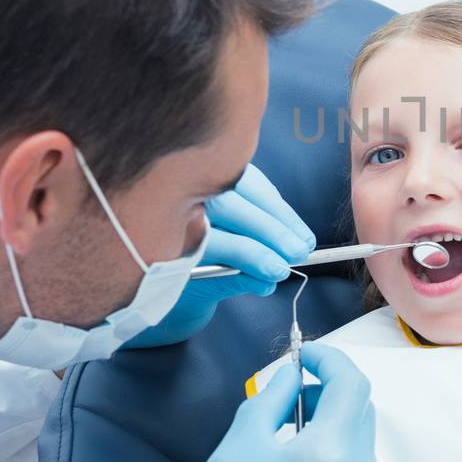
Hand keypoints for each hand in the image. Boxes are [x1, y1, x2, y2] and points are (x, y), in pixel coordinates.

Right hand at [127, 164, 316, 347]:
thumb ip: (261, 225)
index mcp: (198, 177)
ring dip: (259, 255)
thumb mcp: (231, 225)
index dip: (279, 211)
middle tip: (300, 251)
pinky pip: (208, 268)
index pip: (245, 184)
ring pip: (220, 237)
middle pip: (231, 206)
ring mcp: (169, 229)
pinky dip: (242, 277)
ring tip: (282, 270)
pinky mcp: (165, 265)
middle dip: (273, 230)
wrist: (158, 284)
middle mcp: (178, 197)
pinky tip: (262, 283)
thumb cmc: (201, 246)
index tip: (304, 235)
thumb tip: (299, 241)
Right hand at [160, 344, 390, 461]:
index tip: (305, 358)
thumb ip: (268, 401)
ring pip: (362, 455)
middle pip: (361, 415)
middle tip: (291, 406)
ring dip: (333, 442)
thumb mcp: (234, 454)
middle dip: (329, 398)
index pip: (352, 381)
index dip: (329, 359)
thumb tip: (291, 374)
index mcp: (333, 454)